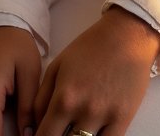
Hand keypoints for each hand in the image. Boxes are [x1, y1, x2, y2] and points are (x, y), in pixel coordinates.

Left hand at [34, 7, 159, 135]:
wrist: (126, 34)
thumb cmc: (90, 47)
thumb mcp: (57, 66)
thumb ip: (40, 99)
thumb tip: (33, 129)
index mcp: (64, 98)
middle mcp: (83, 111)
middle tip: (59, 132)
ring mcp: (105, 116)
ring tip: (74, 131)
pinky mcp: (124, 118)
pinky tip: (92, 135)